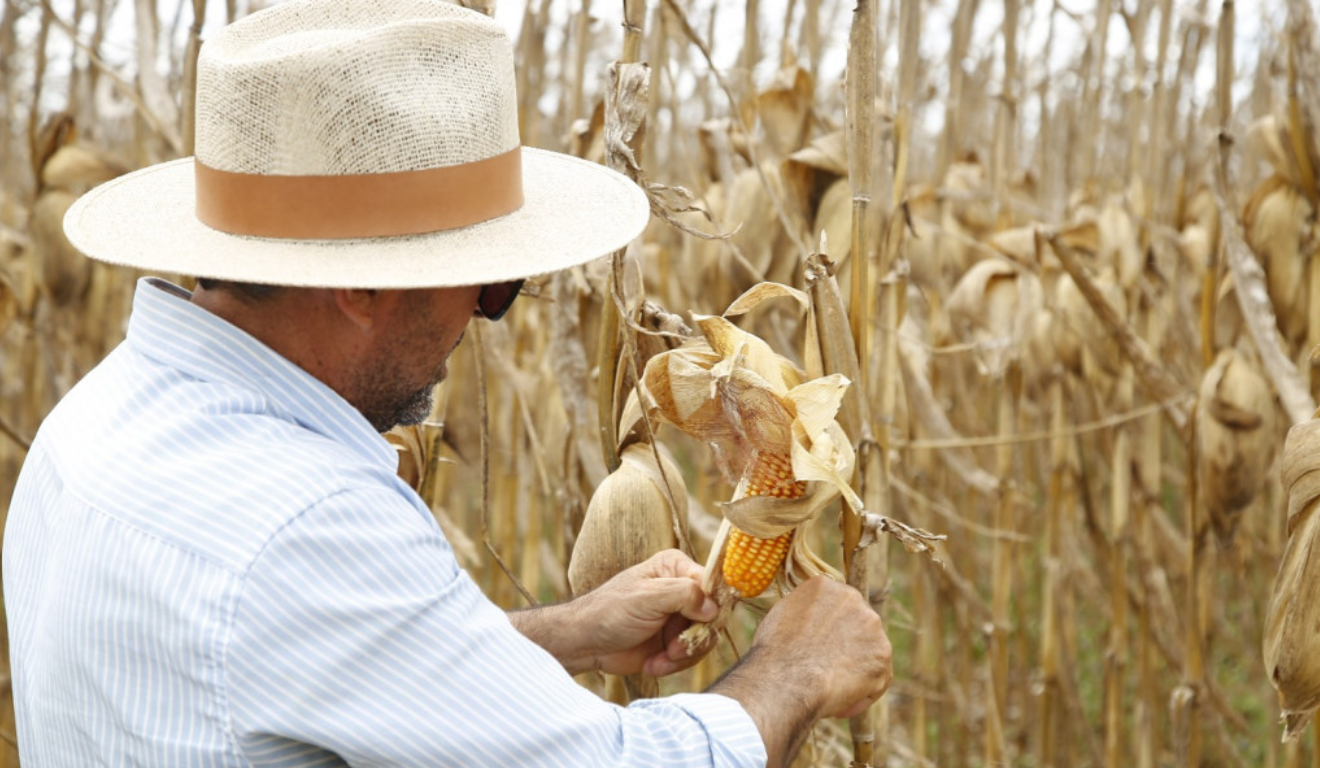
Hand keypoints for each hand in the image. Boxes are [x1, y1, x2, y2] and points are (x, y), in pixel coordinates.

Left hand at [577, 549, 719, 676]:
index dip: (710, 607)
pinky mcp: (675, 642)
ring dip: (683, 655)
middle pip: (713, 616)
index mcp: (676, 568)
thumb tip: (713, 608)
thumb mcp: (647, 596)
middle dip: (694, 638)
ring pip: (705, 639)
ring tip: (661, 659)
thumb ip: (684, 594)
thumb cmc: (611, 611)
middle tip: (673, 649)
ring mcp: (680, 617)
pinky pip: (691, 656)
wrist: (587, 643)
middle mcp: (683, 590)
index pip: (712, 584)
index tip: (699, 624)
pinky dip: (673, 665)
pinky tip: (652, 665)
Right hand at [710, 576, 891, 767]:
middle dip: (845, 645)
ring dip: (854, 670)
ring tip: (829, 689)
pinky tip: (839, 702)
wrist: (787, 679)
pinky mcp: (882, 657)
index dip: (829, 629)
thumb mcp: (782, 616)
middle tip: (825, 668)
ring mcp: (872, 627)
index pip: (835, 605)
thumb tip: (810, 623)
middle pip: (856, 624)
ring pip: (868, 652)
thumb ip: (805, 613)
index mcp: (825, 585)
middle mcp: (853, 598)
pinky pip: (876, 679)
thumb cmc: (775, 653)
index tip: (818, 647)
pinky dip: (861, 693)